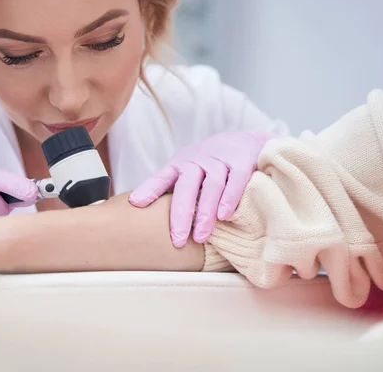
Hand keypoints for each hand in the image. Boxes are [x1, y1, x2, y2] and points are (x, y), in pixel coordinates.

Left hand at [128, 130, 273, 246]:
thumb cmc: (211, 162)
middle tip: (177, 240)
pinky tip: (224, 216)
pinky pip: (235, 180)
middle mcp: (198, 159)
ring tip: (200, 237)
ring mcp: (220, 159)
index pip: (162, 177)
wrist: (247, 140)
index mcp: (181, 163)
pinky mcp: (242, 161)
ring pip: (211, 186)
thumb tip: (142, 210)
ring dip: (205, 213)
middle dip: (180, 214)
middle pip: (186, 186)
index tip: (135, 204)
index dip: (149, 189)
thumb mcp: (188, 169)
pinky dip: (230, 198)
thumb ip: (170, 187)